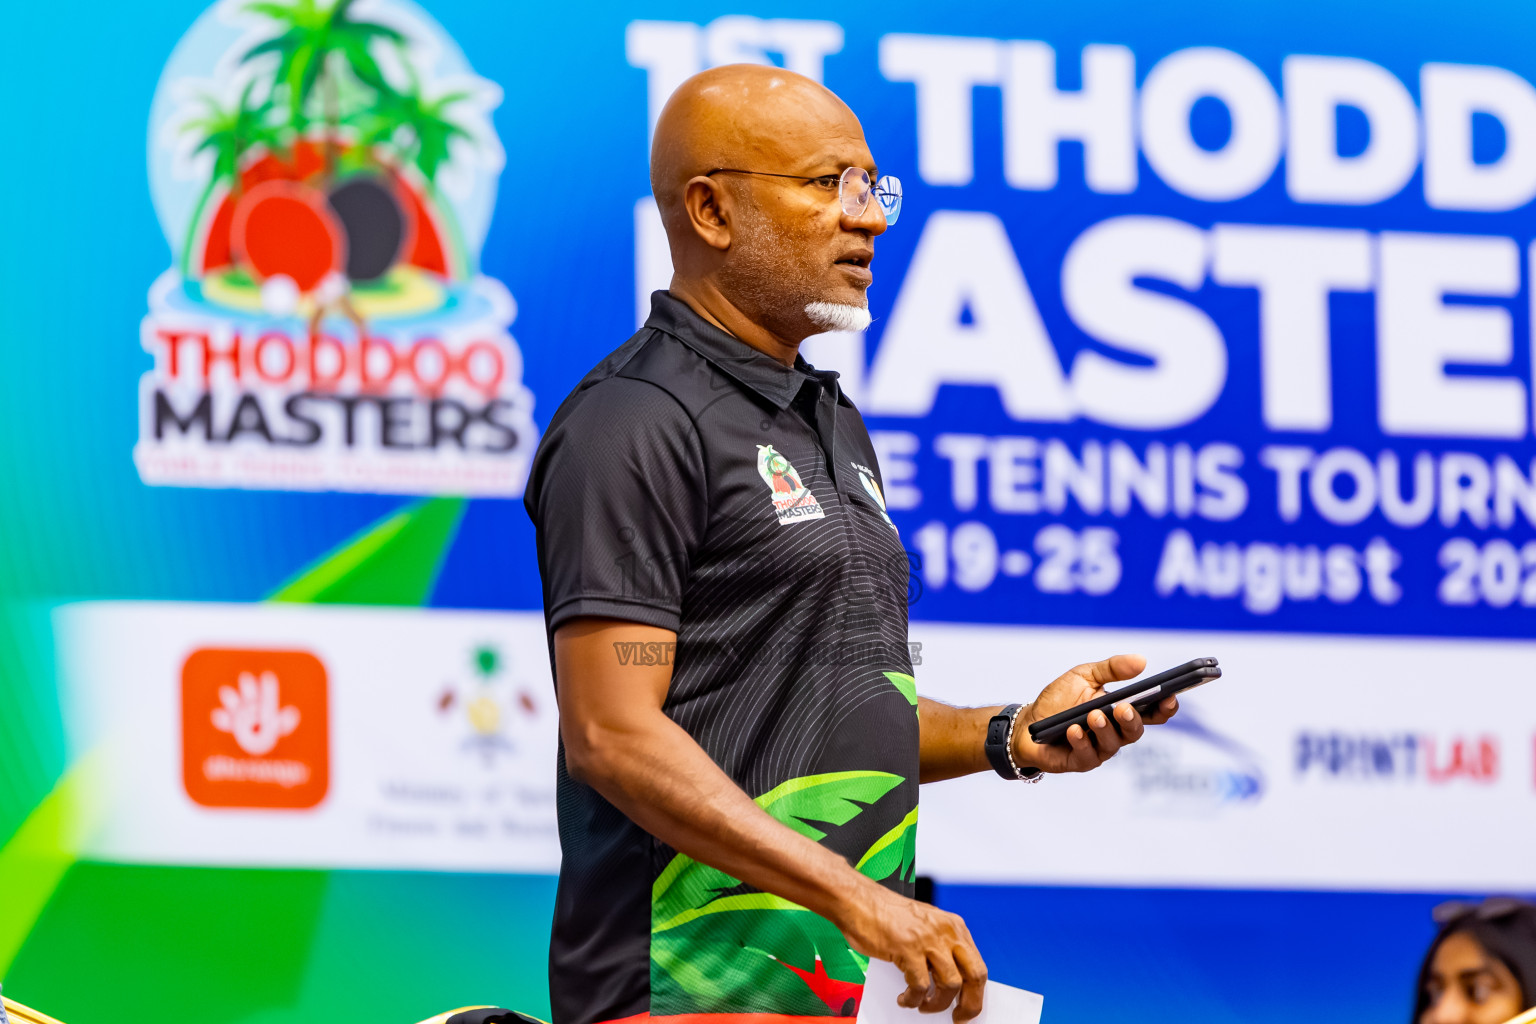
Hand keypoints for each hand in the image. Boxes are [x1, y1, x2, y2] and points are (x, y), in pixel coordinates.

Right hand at [835, 880, 986, 1021]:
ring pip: (950, 985)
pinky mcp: (908, 949)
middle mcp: (946, 931)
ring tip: (923, 1005)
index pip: (978, 966)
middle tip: (958, 1017)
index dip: (976, 992)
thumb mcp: (926, 925)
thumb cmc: (887, 915)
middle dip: (969, 1004)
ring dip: (937, 1004)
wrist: (859, 900)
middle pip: (973, 976)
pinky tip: (904, 998)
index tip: (968, 1006)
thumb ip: (943, 947)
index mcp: (954, 926)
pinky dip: (913, 999)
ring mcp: (928, 939)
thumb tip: (953, 980)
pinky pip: (920, 986)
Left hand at [1014, 655, 1179, 773]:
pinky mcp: (1080, 761)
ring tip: (1093, 716)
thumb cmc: (1059, 699)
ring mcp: (1099, 749)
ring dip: (1104, 729)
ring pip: (1112, 744)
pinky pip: (1087, 755)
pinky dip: (1081, 742)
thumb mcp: (1084, 676)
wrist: (1028, 722)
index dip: (1165, 707)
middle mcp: (1115, 733)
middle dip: (1132, 720)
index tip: (1170, 696)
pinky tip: (1073, 730)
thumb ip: (1111, 668)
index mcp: (1120, 711)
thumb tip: (1141, 661)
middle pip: (1135, 731)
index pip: (1151, 713)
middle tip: (1123, 708)